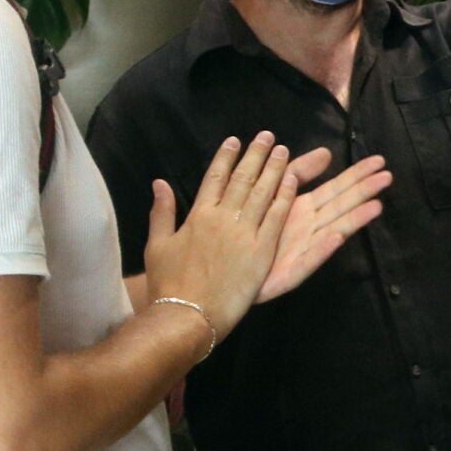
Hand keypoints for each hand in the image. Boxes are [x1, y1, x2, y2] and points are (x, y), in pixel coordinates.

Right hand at [142, 133, 297, 343]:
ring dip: (274, 170)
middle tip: (268, 137)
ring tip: (283, 151)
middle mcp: (222, 218)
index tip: (235, 140)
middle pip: (242, 179)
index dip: (225, 157)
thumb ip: (161, 211)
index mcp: (198, 215)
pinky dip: (284, 198)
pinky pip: (276, 219)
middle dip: (255, 155)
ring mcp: (243, 234)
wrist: (187, 314)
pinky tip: (293, 182)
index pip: (214, 178)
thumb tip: (158, 182)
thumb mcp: (157, 244)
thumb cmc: (168, 284)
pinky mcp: (261, 252)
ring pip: (262, 193)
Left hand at [258, 154, 391, 302]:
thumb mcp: (275, 195)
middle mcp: (309, 227)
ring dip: (355, 219)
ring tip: (376, 205)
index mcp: (304, 209)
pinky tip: (336, 238)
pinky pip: (309, 260)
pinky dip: (322, 249)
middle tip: (388, 175)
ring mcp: (304, 250)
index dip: (357, 174)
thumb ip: (297, 173)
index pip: (337, 187)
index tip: (379, 160)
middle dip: (364, 190)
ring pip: (333, 229)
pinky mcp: (293, 273)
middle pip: (341, 205)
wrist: (231, 273)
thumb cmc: (253, 234)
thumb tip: (326, 152)